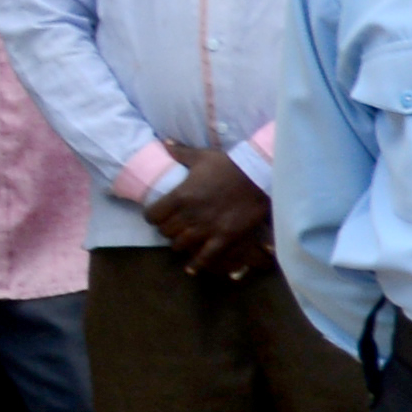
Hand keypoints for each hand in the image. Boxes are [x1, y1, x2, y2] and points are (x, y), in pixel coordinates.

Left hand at [149, 162, 269, 279]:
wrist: (258, 176)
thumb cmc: (229, 165)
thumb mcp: (202, 156)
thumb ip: (180, 152)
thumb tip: (164, 143)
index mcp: (180, 195)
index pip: (153, 215)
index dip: (153, 216)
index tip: (157, 216)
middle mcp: (190, 215)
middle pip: (166, 232)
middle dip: (167, 230)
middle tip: (173, 227)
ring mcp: (207, 228)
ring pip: (181, 245)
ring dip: (180, 243)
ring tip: (184, 240)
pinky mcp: (225, 237)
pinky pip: (206, 257)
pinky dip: (197, 265)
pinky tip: (191, 268)